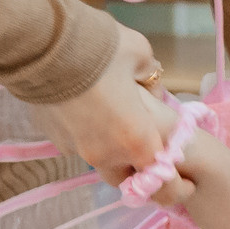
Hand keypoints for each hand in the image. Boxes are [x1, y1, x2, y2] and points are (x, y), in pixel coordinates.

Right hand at [30, 27, 172, 192]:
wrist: (43, 43)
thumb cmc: (102, 49)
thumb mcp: (141, 57)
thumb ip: (151, 79)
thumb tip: (150, 90)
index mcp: (135, 140)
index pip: (161, 181)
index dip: (175, 185)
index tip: (186, 184)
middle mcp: (105, 154)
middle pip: (125, 178)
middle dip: (137, 169)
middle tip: (144, 149)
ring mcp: (75, 149)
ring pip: (98, 162)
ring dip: (110, 152)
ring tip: (113, 123)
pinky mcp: (52, 138)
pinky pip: (75, 144)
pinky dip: (85, 134)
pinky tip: (85, 109)